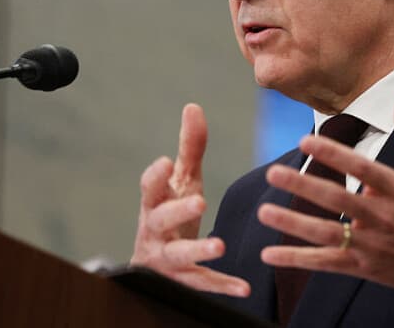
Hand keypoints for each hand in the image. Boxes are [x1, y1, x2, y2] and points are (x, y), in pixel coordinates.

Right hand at [131, 103, 249, 296]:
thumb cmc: (170, 212)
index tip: (166, 162)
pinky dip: (222, 285)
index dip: (154, 176)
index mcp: (155, 202)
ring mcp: (166, 258)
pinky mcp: (182, 280)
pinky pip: (201, 284)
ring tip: (219, 244)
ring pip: (177, 255)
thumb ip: (189, 148)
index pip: (149, 188)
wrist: (155, 262)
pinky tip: (244, 287)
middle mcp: (155, 230)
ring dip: (197, 250)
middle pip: (160, 220)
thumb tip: (193, 106)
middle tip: (200, 200)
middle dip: (177, 210)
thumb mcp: (181, 181)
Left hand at [257, 91, 393, 309]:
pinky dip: (297, 259)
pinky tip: (268, 254)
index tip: (306, 140)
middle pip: (338, 200)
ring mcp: (371, 244)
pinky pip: (326, 262)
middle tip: (273, 173)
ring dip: (294, 224)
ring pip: (327, 233)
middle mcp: (383, 216)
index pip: (362, 168)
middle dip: (304, 186)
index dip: (334, 154)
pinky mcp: (362, 265)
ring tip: (265, 211)